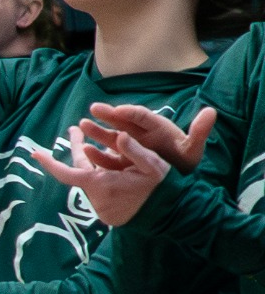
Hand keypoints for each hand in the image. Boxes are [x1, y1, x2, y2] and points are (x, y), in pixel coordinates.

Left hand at [33, 123, 171, 227]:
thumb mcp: (153, 166)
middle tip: (75, 129)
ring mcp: (99, 204)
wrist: (169, 215)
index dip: (50, 163)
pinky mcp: (104, 208)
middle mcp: (95, 196)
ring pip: (87, 176)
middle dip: (76, 148)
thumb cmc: (161, 189)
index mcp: (101, 184)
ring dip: (87, 158)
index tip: (35, 154)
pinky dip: (96, 170)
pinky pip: (95, 185)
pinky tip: (99, 154)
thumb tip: (120, 135)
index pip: (67, 173)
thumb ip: (135, 151)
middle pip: (78, 169)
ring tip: (84, 137)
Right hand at [88, 103, 213, 172]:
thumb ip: (199, 132)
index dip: (130, 112)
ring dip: (97, 131)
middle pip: (122, 122)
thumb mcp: (193, 150)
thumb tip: (211, 111)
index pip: (142, 116)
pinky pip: (107, 156)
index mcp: (157, 128)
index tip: (119, 110)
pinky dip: (96, 153)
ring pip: (111, 137)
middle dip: (108, 115)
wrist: (178, 185)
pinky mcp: (122, 162)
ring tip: (82, 125)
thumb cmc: (184, 164)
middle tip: (94, 108)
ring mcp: (130, 148)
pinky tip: (85, 151)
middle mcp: (140, 135)